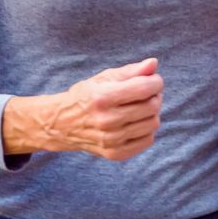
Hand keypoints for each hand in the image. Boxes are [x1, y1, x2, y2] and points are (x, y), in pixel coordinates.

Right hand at [2, 57, 163, 159]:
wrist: (61, 125)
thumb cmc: (87, 96)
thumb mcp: (104, 78)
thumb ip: (130, 70)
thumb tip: (153, 64)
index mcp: (103, 98)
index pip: (145, 88)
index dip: (156, 81)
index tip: (152, 80)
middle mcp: (106, 121)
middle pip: (152, 106)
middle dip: (155, 96)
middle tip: (146, 93)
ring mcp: (111, 140)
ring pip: (153, 123)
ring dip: (152, 113)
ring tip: (140, 107)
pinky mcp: (114, 154)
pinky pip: (147, 140)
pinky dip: (147, 129)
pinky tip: (135, 122)